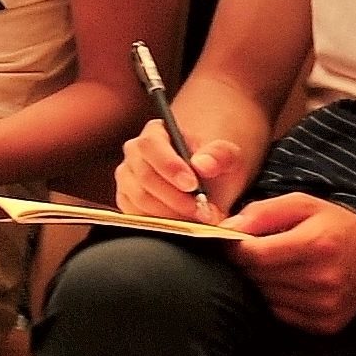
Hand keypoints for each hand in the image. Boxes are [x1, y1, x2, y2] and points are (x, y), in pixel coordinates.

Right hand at [114, 122, 242, 222]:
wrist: (210, 186)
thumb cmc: (215, 167)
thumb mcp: (228, 157)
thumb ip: (219, 156)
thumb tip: (202, 164)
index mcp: (156, 133)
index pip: (150, 145)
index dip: (169, 166)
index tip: (193, 186)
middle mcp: (135, 153)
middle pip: (144, 176)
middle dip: (175, 198)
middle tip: (203, 211)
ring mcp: (127, 178)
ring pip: (139, 198)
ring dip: (171, 213)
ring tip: (198, 218)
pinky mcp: (126, 201)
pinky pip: (136, 215)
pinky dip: (160, 223)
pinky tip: (183, 223)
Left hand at [226, 195, 355, 334]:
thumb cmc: (339, 228)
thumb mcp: (304, 205)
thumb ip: (262, 212)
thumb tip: (227, 228)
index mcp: (316, 245)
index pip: (253, 255)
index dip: (236, 248)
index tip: (235, 241)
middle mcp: (321, 279)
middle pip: (256, 275)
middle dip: (249, 262)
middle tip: (261, 251)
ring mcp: (322, 305)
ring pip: (264, 295)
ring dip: (262, 280)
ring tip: (281, 266)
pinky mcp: (322, 324)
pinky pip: (278, 311)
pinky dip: (276, 298)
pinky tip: (292, 283)